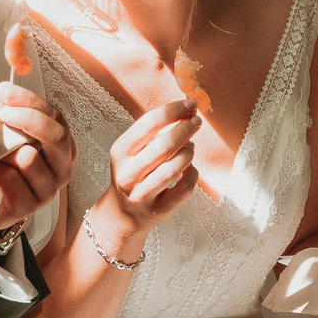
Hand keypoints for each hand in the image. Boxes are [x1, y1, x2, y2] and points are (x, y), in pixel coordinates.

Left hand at [0, 82, 73, 234]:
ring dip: (4, 151)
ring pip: (30, 159)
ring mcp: (48, 190)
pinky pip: (13, 181)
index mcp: (61, 145)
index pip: (55, 116)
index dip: (32, 101)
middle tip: (3, 113)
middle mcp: (62, 167)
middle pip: (57, 136)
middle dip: (29, 120)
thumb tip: (4, 90)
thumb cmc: (0, 163)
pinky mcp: (28, 208)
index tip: (7, 93)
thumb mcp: (3, 131)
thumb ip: (5, 110)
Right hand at [90, 98, 200, 256]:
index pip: (148, 124)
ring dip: (188, 152)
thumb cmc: (133, 173)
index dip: (172, 111)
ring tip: (191, 145)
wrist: (123, 213)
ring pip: (174, 168)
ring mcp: (142, 194)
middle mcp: (127, 174)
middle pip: (163, 146)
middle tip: (197, 121)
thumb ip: (153, 132)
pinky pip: (184, 188)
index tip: (190, 104)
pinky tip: (190, 168)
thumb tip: (186, 110)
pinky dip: (192, 174)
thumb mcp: (132, 151)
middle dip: (185, 129)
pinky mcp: (159, 210)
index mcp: (120, 152)